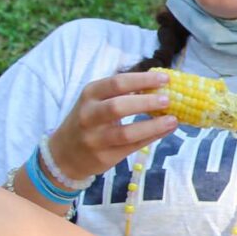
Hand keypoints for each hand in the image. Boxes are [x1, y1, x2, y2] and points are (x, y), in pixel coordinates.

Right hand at [47, 71, 181, 180]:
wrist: (64, 154)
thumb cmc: (88, 121)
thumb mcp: (95, 101)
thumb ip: (121, 94)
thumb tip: (159, 87)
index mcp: (90, 94)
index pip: (118, 82)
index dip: (143, 79)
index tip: (165, 78)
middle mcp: (89, 115)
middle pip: (119, 106)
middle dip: (146, 102)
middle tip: (168, 99)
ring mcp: (95, 138)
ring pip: (126, 132)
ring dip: (153, 125)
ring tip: (172, 119)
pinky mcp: (104, 157)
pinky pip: (132, 147)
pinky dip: (151, 138)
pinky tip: (165, 131)